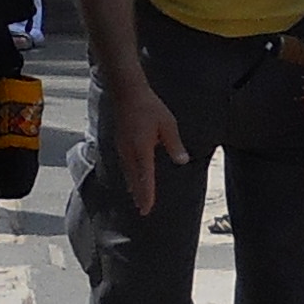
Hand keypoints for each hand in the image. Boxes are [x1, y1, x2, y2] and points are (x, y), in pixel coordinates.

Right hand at [103, 79, 188, 217]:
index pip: (145, 178)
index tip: (146, 208)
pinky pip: (125, 164)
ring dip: (133, 186)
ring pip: (128, 173)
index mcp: (142, 149)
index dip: (146, 195)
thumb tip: (183, 161)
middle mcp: (129, 152)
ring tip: (137, 197)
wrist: (127, 92)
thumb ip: (174, 144)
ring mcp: (122, 147)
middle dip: (139, 195)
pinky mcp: (120, 142)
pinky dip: (129, 175)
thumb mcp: (168, 125)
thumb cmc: (149, 107)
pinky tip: (131, 176)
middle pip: (134, 179)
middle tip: (143, 210)